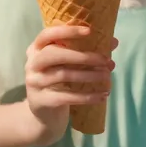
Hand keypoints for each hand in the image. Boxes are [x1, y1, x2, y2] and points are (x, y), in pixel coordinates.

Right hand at [25, 25, 116, 146]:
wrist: (44, 115)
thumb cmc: (58, 83)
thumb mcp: (67, 65)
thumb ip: (86, 51)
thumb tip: (113, 42)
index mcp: (36, 49)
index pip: (48, 34)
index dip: (68, 31)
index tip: (89, 31)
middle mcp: (32, 63)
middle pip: (55, 54)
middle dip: (83, 56)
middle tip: (105, 60)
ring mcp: (34, 83)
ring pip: (64, 75)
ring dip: (89, 75)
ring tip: (107, 76)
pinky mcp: (41, 101)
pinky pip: (67, 97)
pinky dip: (87, 96)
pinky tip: (102, 95)